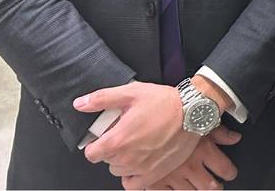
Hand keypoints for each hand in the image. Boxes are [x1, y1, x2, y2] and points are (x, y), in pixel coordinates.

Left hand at [75, 81, 196, 178]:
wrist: (193, 112)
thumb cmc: (165, 103)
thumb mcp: (131, 92)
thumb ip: (102, 99)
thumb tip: (80, 104)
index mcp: (117, 140)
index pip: (91, 153)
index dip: (95, 144)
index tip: (103, 137)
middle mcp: (127, 158)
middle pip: (106, 161)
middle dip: (111, 149)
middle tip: (125, 134)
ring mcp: (141, 168)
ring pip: (119, 171)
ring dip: (122, 161)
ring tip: (134, 145)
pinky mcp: (155, 173)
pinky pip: (133, 184)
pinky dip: (132, 176)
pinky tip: (138, 163)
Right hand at [129, 126, 240, 189]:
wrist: (146, 116)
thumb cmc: (173, 111)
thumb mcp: (199, 118)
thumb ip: (220, 132)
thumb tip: (235, 138)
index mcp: (204, 150)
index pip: (225, 169)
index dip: (230, 173)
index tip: (229, 174)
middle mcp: (190, 166)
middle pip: (209, 186)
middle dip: (214, 187)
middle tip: (215, 185)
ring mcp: (172, 175)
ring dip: (195, 190)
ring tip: (197, 187)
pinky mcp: (154, 181)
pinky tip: (173, 188)